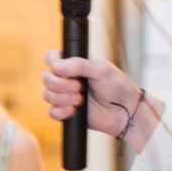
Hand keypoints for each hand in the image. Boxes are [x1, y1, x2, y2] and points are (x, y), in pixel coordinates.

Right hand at [42, 50, 162, 151]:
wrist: (125, 111)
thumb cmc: (117, 87)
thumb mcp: (102, 70)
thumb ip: (80, 65)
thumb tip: (57, 66)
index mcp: (73, 65)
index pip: (52, 58)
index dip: (53, 62)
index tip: (62, 69)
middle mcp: (66, 79)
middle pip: (46, 78)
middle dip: (59, 84)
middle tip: (78, 87)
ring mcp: (64, 96)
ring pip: (47, 95)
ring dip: (62, 98)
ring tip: (80, 100)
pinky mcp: (65, 112)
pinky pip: (52, 112)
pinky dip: (60, 111)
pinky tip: (73, 110)